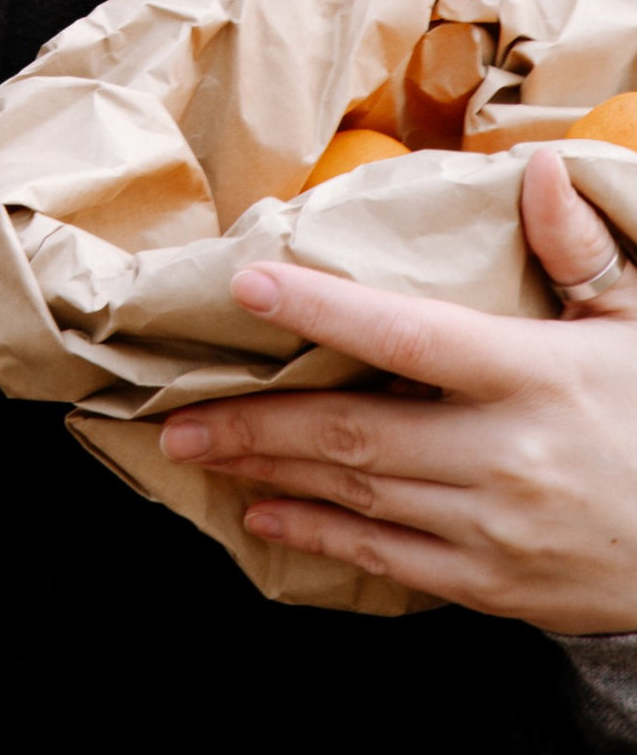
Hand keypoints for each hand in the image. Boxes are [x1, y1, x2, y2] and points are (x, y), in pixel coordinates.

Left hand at [157, 149, 636, 632]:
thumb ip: (576, 250)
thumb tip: (536, 166)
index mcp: (536, 377)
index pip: (409, 334)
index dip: (322, 308)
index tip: (248, 286)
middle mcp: (507, 456)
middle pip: (357, 433)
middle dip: (257, 424)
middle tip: (177, 413)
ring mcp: (497, 530)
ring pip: (359, 498)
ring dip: (270, 476)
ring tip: (201, 452)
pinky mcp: (496, 587)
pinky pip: (389, 561)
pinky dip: (321, 537)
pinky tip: (269, 516)